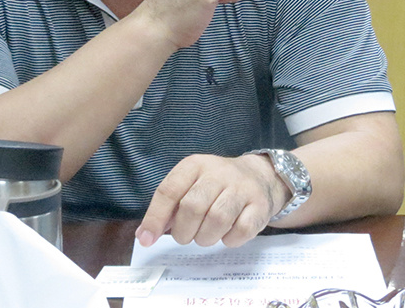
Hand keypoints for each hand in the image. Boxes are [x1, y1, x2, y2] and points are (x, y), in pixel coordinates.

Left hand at [135, 153, 288, 248]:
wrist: (259, 177)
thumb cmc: (216, 186)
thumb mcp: (190, 185)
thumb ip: (168, 208)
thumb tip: (145, 235)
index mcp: (195, 165)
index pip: (169, 190)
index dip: (155, 217)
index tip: (146, 239)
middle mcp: (218, 172)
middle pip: (192, 207)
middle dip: (183, 232)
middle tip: (186, 236)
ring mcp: (242, 188)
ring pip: (217, 220)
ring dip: (205, 238)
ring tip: (204, 236)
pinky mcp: (260, 205)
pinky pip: (241, 230)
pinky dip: (229, 240)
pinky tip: (226, 235)